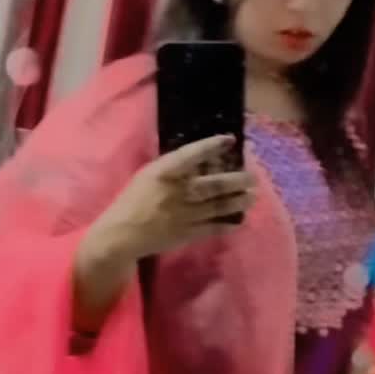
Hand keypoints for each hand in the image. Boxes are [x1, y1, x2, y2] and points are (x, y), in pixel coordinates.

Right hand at [87, 134, 255, 265]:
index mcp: (164, 173)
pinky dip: (226, 224)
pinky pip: (212, 228)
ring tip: (251, 196)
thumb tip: (200, 158)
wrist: (122, 233)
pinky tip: (238, 221)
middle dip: (237, 180)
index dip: (212, 146)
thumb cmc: (133, 199)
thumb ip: (172, 168)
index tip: (230, 140)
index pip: (192, 154)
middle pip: (213, 184)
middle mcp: (177, 192)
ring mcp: (184, 214)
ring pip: (217, 206)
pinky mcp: (187, 234)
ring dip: (237, 201)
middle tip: (252, 177)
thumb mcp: (148, 175)